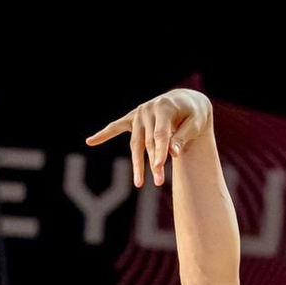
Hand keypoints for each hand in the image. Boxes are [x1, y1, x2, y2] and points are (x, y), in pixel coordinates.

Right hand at [87, 88, 211, 187]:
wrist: (187, 100)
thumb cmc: (194, 114)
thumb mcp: (195, 124)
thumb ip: (183, 137)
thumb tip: (173, 153)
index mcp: (164, 107)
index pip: (160, 134)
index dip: (160, 151)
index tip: (159, 167)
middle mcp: (148, 110)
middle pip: (148, 142)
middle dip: (153, 163)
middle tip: (158, 182)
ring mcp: (139, 114)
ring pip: (135, 143)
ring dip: (138, 164)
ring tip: (139, 184)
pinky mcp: (133, 118)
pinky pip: (116, 127)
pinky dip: (104, 134)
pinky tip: (90, 141)